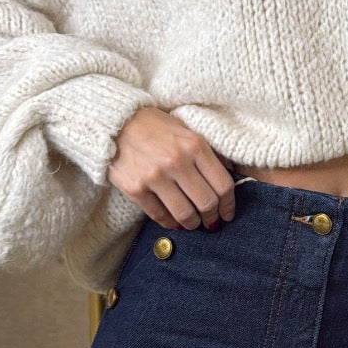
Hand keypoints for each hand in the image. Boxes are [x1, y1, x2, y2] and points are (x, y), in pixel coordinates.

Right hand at [108, 106, 236, 228]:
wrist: (116, 123)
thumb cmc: (155, 126)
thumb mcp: (187, 130)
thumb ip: (208, 153)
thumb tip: (231, 173)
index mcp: (195, 145)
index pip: (223, 184)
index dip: (229, 204)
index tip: (227, 213)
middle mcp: (177, 161)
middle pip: (207, 203)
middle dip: (212, 217)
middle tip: (211, 222)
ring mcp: (155, 177)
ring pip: (185, 214)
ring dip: (192, 224)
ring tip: (193, 223)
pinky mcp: (136, 189)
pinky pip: (160, 215)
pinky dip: (170, 223)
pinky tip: (174, 222)